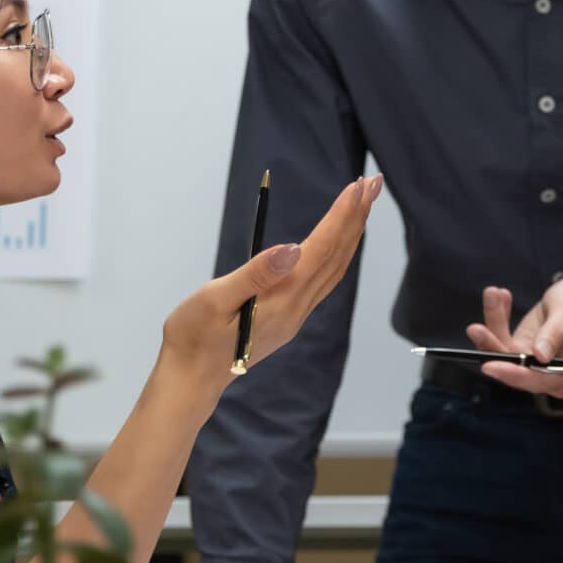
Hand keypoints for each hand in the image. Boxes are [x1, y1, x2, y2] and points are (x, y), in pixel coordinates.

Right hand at [164, 176, 379, 382]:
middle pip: (336, 256)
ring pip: (335, 269)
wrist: (189, 379)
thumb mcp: (214, 299)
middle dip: (356, 217)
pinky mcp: (288, 319)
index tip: (358, 186)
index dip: (341, 216)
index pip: (321, 249)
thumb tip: (294, 249)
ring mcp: (295, 315)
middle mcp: (297, 308)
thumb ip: (256, 274)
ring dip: (351, 234)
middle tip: (373, 183)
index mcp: (282, 298)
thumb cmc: (193, 337)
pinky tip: (338, 244)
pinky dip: (337, 254)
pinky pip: (324, 280)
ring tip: (363, 205)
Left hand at [464, 281, 562, 397]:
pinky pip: (502, 341)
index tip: (490, 365)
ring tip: (492, 296)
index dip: (515, 374)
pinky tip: (498, 296)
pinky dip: (497, 319)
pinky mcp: (522, 352)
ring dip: (493, 326)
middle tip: (476, 328)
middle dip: (494, 348)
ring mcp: (536, 366)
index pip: (542, 380)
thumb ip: (555, 332)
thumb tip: (540, 356)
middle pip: (517, 371)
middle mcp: (555, 376)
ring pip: (504, 355)